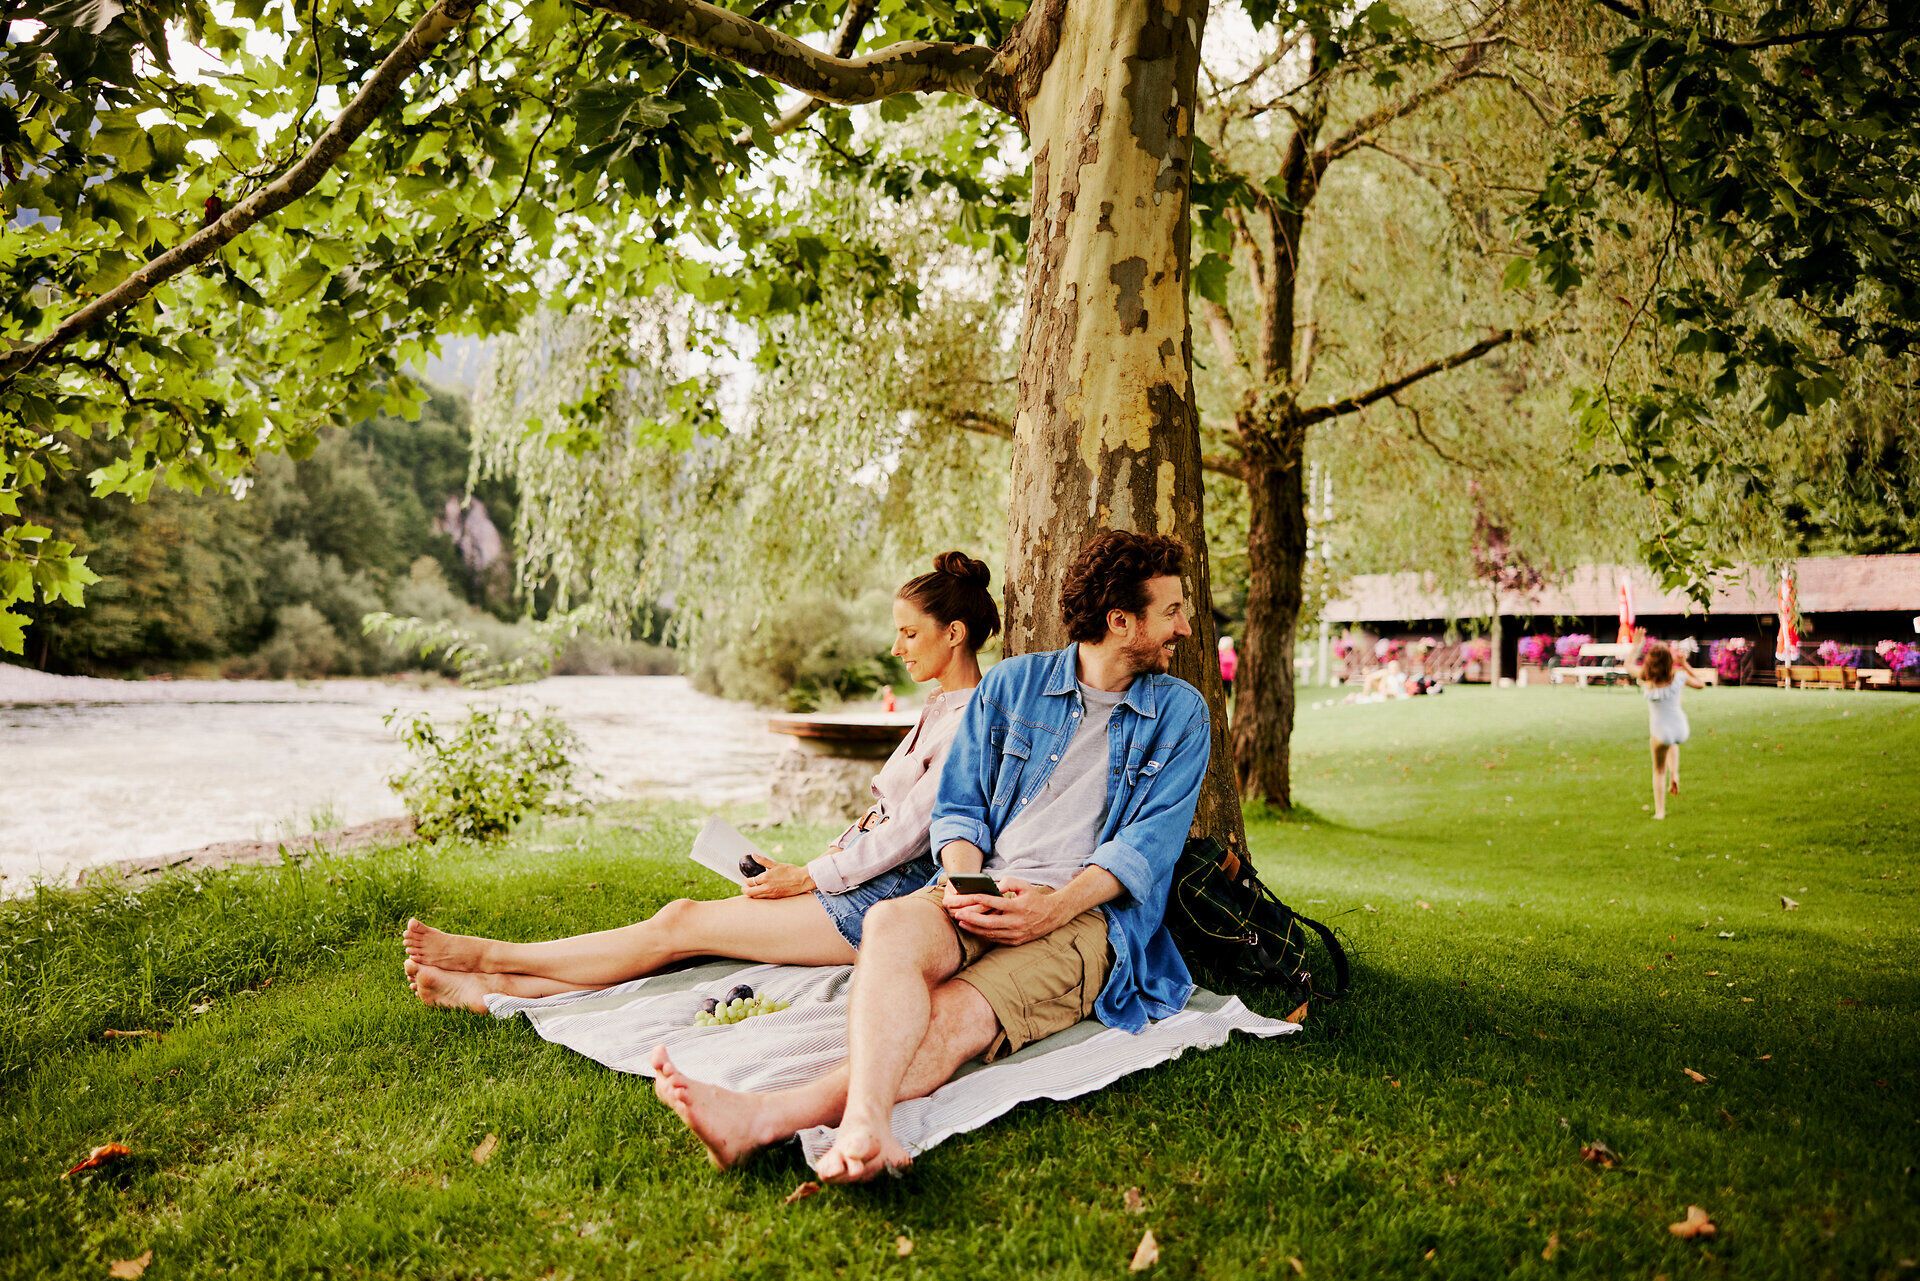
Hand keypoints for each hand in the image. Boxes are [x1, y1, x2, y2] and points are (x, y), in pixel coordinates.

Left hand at [742, 861, 815, 898]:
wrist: (802, 880)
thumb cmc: (790, 871)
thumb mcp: (776, 864)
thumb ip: (763, 861)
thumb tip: (753, 855)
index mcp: (765, 878)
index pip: (750, 881)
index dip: (746, 880)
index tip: (746, 878)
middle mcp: (766, 887)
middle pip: (749, 892)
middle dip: (745, 889)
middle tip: (745, 886)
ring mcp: (770, 894)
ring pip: (755, 897)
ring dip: (751, 893)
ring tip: (752, 889)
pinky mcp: (775, 898)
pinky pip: (763, 899)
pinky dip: (759, 896)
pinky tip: (761, 892)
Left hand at [945, 877, 1060, 945]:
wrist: (1051, 915)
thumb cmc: (1034, 898)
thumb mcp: (1025, 886)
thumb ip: (1009, 882)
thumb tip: (995, 886)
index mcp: (1019, 907)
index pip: (997, 904)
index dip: (982, 901)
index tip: (970, 898)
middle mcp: (1017, 922)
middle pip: (990, 922)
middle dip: (972, 919)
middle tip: (958, 914)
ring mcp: (1016, 933)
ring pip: (991, 933)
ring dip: (974, 928)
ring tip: (961, 922)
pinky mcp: (1016, 941)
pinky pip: (996, 939)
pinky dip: (983, 934)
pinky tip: (973, 929)